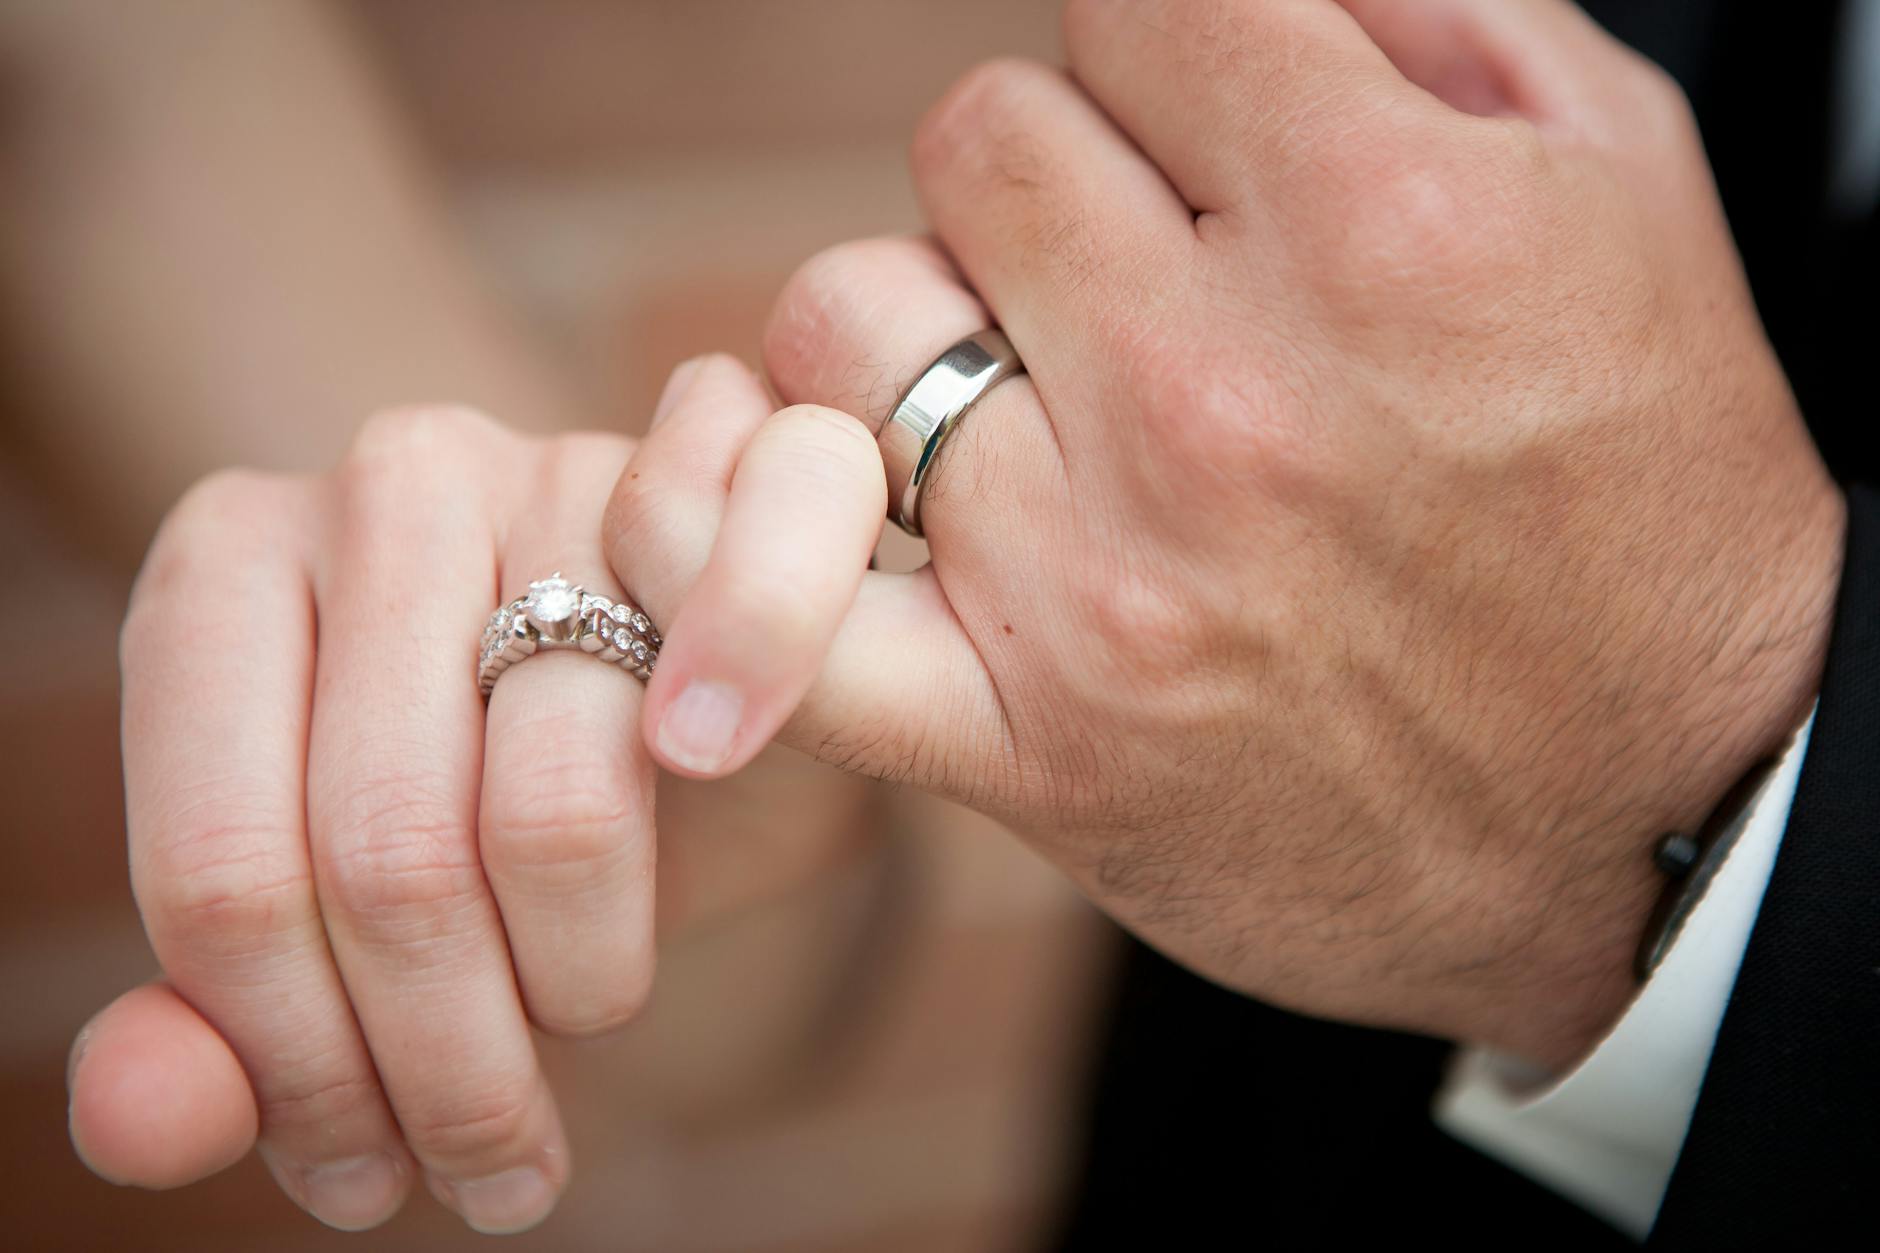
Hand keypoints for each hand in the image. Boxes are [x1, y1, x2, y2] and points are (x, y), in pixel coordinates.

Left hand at [70, 408, 656, 1232]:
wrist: (699, 688)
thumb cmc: (491, 800)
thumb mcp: (335, 917)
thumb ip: (216, 1025)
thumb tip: (136, 1124)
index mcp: (225, 568)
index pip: (219, 867)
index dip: (290, 1067)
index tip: (359, 1184)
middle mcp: (378, 487)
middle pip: (380, 853)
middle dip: (438, 1064)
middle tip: (488, 1171)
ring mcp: (553, 473)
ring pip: (538, 820)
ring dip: (563, 994)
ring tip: (571, 1040)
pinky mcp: (713, 505)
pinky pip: (685, 751)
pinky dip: (660, 891)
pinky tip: (641, 953)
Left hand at [612, 0, 1843, 1067]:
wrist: (1656, 822)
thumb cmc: (1647, 505)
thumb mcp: (1622, 198)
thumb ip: (1427, 23)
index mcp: (1384, 227)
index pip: (1131, 9)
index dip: (1168, 63)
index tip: (1211, 143)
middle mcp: (1224, 397)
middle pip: (979, 145)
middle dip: (1050, 188)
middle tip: (1137, 282)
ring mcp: (1108, 579)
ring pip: (846, 321)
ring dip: (917, 329)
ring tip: (1028, 396)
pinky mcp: (1031, 741)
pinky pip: (783, 615)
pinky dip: (737, 554)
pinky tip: (800, 509)